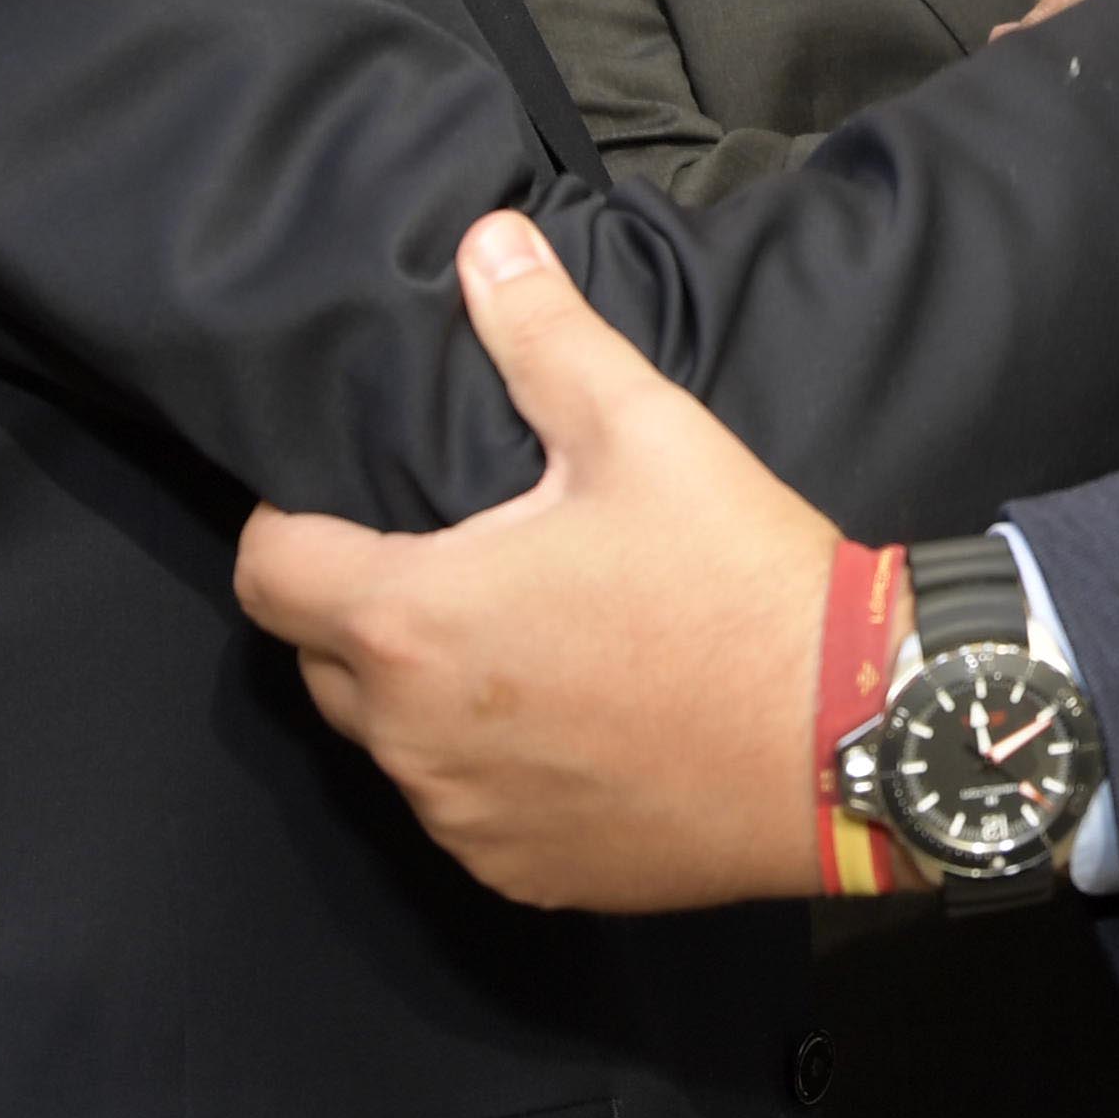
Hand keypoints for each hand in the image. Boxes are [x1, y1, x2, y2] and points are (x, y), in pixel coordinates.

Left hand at [234, 213, 839, 910]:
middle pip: (318, 663)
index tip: (342, 506)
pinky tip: (573, 720)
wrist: (850, 737)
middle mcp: (412, 738)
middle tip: (456, 559)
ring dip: (426, 693)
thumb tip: (485, 243)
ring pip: (393, 745)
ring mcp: (464, 819)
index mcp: (413, 620)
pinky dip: (489, 767)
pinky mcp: (521, 874)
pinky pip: (462, 812)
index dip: (287, 527)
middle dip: (358, 607)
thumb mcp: (642, 432)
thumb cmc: (736, 582)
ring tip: (525, 638)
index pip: (268, 574)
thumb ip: (542, 335)